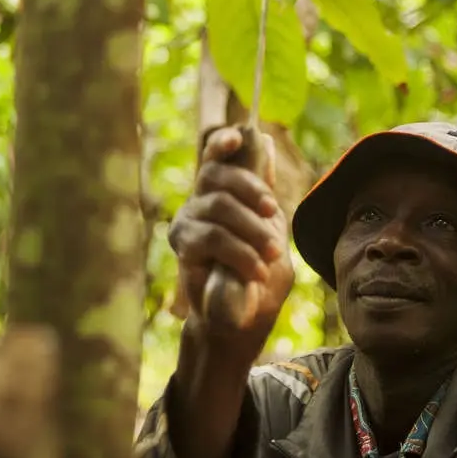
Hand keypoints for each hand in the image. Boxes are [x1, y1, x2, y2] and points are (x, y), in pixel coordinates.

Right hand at [169, 126, 293, 346]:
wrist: (241, 320)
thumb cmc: (258, 272)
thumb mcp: (271, 231)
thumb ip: (266, 195)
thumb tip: (265, 143)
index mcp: (224, 191)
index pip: (215, 155)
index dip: (223, 142)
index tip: (238, 137)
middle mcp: (201, 199)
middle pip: (217, 174)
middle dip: (251, 189)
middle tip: (274, 214)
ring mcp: (188, 220)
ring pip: (219, 206)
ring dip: (252, 230)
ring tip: (270, 256)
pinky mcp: (183, 246)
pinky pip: (212, 237)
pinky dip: (240, 253)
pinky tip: (256, 271)